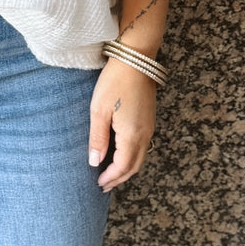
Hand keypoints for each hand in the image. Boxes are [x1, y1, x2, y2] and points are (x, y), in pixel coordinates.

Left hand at [88, 58, 156, 189]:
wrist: (136, 60)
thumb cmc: (114, 82)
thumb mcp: (99, 110)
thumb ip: (97, 138)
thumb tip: (95, 162)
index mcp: (132, 135)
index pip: (122, 166)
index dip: (110, 177)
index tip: (98, 184)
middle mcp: (145, 134)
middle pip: (134, 166)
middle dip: (119, 178)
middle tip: (104, 185)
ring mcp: (149, 127)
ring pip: (141, 157)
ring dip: (127, 169)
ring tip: (111, 174)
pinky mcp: (149, 119)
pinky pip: (143, 146)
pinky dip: (132, 157)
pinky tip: (121, 154)